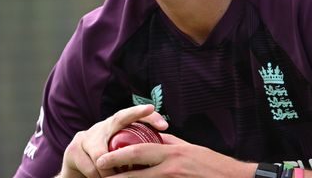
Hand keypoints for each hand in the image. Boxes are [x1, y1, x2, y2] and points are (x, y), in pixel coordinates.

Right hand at [58, 104, 167, 177]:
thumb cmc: (104, 170)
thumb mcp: (119, 160)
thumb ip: (134, 154)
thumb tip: (161, 157)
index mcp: (114, 130)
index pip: (134, 118)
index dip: (149, 117)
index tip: (165, 125)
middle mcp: (101, 128)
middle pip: (119, 117)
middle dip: (136, 113)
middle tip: (149, 109)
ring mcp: (85, 136)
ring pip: (103, 154)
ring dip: (111, 171)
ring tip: (113, 177)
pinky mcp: (72, 150)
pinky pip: (92, 166)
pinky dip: (99, 176)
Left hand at [95, 133, 256, 177]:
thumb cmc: (212, 164)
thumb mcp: (189, 148)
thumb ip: (169, 143)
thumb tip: (152, 138)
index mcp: (172, 153)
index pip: (139, 152)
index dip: (118, 155)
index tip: (102, 158)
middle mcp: (170, 169)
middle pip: (136, 174)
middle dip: (115, 176)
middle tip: (99, 173)